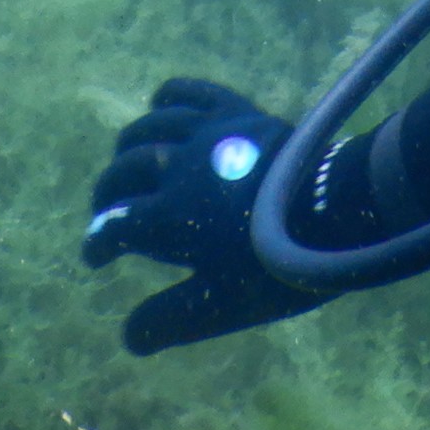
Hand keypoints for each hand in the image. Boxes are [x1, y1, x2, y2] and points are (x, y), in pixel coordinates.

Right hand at [82, 78, 329, 353]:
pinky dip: (167, 97)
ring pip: (147, 128)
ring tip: (126, 163)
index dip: (98, 243)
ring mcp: (205, 132)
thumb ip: (171, 319)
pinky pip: (189, 92)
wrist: (335, 211)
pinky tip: (159, 105)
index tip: (94, 256)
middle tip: (106, 212)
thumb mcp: (222, 306)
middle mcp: (175, 166)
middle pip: (122, 173)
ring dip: (128, 148)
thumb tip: (128, 337)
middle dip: (106, 195)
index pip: (115, 227)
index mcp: (168, 216)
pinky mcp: (233, 108)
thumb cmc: (277, 267)